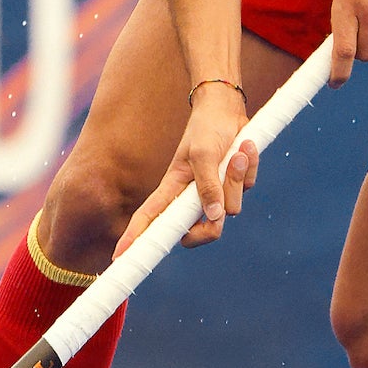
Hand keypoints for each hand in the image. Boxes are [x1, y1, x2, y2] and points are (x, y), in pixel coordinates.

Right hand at [114, 84, 257, 254]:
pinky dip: (249, 169)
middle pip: (200, 233)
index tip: (119, 258)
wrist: (228, 109)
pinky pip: (246, 189)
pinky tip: (244, 148)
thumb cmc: (206, 128)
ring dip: (236, 179)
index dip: (134, 239)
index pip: (148, 218)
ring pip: (230, 209)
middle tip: (217, 213)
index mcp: (172, 189)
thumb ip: (208, 186)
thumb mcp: (203, 154)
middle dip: (212, 226)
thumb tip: (215, 216)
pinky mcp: (233, 185)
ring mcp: (214, 193)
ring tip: (236, 152)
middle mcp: (192, 197)